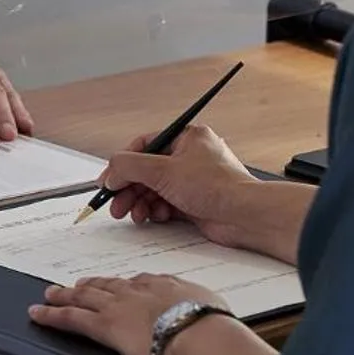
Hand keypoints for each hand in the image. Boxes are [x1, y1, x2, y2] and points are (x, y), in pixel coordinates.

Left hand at [27, 274, 228, 354]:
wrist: (200, 335)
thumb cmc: (213, 328)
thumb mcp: (215, 313)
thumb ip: (207, 314)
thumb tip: (215, 324)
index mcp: (166, 285)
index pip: (142, 282)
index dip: (128, 286)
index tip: (123, 287)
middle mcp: (139, 290)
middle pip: (109, 285)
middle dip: (93, 285)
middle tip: (80, 284)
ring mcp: (118, 305)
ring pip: (85, 297)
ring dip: (66, 295)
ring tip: (52, 293)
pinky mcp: (104, 324)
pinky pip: (71, 317)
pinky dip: (51, 315)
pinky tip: (37, 313)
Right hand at [99, 124, 260, 244]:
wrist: (244, 215)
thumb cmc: (217, 187)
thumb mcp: (163, 171)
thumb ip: (129, 166)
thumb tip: (110, 169)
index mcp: (187, 138)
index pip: (144, 145)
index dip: (123, 164)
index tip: (108, 180)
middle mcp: (190, 157)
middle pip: (147, 170)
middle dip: (130, 188)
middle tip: (116, 203)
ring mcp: (192, 180)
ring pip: (155, 189)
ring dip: (141, 202)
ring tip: (135, 214)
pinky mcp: (194, 201)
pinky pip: (165, 203)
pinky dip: (156, 210)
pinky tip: (156, 216)